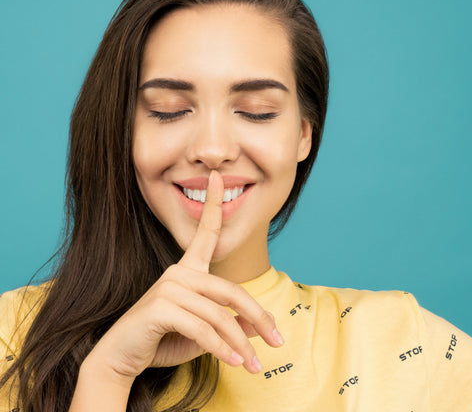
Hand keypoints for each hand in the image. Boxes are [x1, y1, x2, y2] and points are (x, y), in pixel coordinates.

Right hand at [87, 170, 283, 382]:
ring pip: (219, 315)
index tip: (218, 177)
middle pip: (230, 291)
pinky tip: (234, 363)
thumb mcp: (205, 333)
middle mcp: (178, 272)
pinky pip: (202, 329)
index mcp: (188, 270)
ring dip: (240, 344)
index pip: (204, 233)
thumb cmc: (164, 340)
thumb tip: (261, 324)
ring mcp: (168, 287)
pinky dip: (222, 349)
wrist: (122, 358)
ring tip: (255, 365)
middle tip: (278, 342)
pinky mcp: (160, 307)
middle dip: (259, 317)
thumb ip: (230, 324)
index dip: (213, 203)